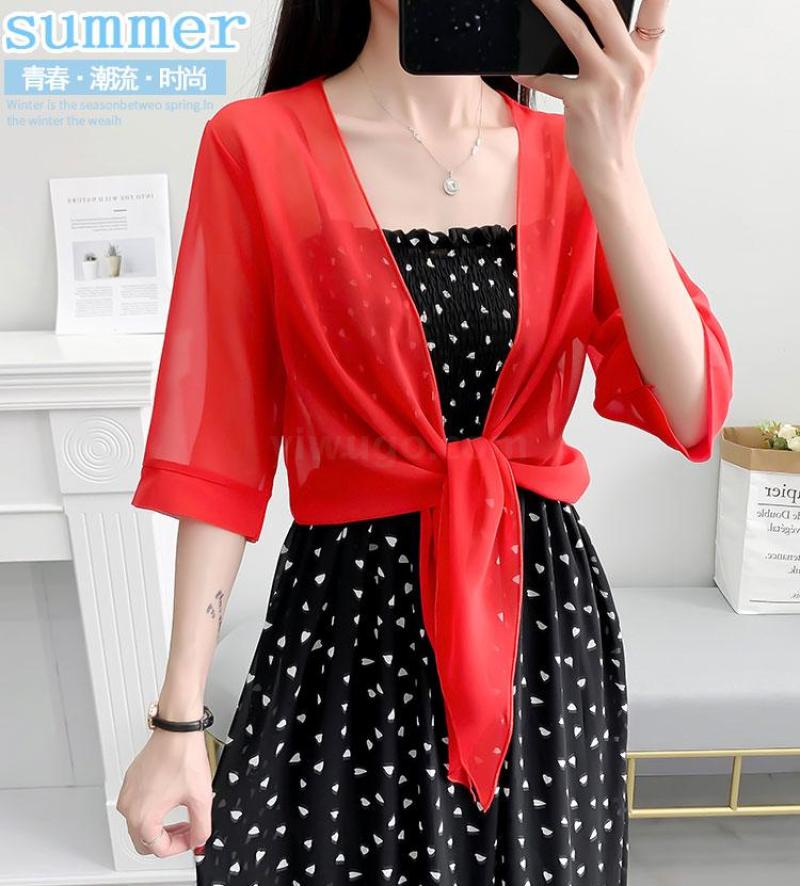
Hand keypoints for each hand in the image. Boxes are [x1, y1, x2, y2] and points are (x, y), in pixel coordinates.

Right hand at [116, 728, 212, 856]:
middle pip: (145, 841)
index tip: (192, 836)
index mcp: (143, 817)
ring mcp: (127, 794)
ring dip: (160, 826)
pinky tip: (171, 799)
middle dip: (169, 840)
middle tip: (187, 830)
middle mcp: (129, 807)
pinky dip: (153, 810)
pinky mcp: (130, 782)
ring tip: (182, 815)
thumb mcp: (201, 799)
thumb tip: (198, 840)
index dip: (180, 846)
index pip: (159, 849)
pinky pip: (137, 807)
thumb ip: (201, 827)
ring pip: (140, 825)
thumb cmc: (183, 757)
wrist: (177, 731)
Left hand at [514, 0, 669, 187]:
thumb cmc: (615, 120)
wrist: (610, 165)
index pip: (658, 6)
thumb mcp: (632, 79)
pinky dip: (530, 72)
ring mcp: (606, 84)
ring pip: (575, 33)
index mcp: (647, 55)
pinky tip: (518, 67)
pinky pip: (548, 79)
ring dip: (551, 8)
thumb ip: (624, 46)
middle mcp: (631, 65)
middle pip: (604, 9)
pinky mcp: (581, 103)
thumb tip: (596, 13)